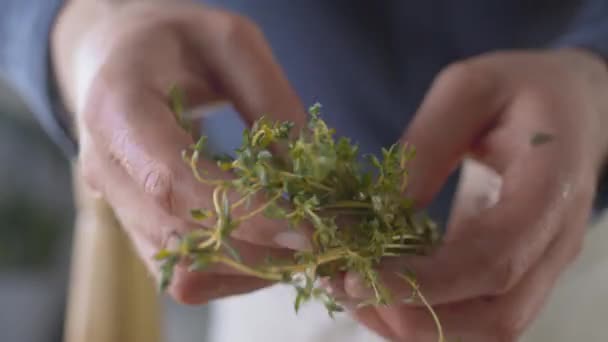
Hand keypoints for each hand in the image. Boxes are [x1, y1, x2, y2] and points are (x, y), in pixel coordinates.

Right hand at [52, 1, 308, 303]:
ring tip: (300, 242)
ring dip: (251, 267)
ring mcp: (115, 205)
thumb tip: (308, 171)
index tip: (306, 229)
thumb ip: (269, 98)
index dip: (241, 212)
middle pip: (180, 237)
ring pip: (183, 271)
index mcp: (117, 108)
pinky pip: (184, 276)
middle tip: (323, 237)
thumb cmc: (175, 40)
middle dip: (259, 248)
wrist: (117, 56)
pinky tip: (268, 245)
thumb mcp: (231, 41)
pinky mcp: (133, 227)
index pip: (171, 179)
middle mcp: (106, 168)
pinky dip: (234, 273)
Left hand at [339, 49, 607, 340]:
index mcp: (548, 189)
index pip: (493, 260)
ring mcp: (542, 263)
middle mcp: (553, 242)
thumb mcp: (468, 89)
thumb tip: (382, 209)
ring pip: (489, 328)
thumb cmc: (521, 89)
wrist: (574, 105)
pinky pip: (481, 313)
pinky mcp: (521, 268)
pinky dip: (432, 316)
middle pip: (497, 317)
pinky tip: (385, 293)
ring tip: (357, 296)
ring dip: (420, 325)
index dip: (426, 282)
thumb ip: (427, 145)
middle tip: (348, 289)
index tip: (361, 278)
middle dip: (416, 317)